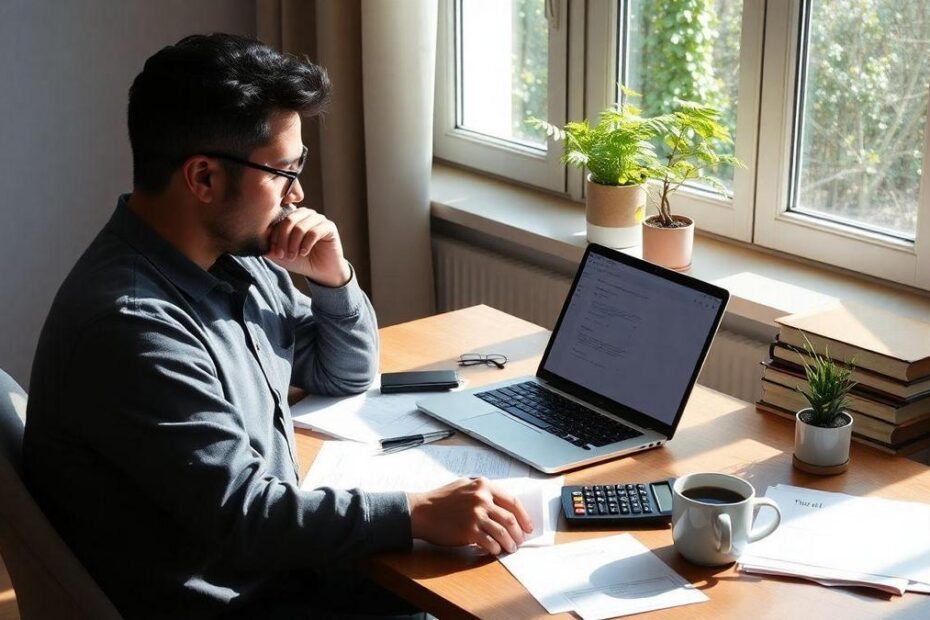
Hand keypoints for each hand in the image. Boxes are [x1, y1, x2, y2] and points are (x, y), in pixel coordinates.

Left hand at [265, 207, 351, 286]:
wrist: (321, 272)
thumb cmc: (301, 261)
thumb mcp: (281, 255)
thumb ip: (269, 246)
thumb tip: (257, 239)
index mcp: (293, 216)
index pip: (279, 219)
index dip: (274, 235)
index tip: (273, 252)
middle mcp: (306, 214)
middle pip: (289, 219)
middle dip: (283, 239)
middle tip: (282, 254)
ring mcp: (318, 219)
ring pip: (300, 226)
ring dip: (294, 244)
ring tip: (293, 255)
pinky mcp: (329, 227)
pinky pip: (314, 232)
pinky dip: (306, 244)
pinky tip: (304, 253)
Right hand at [407, 477, 533, 554]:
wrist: (420, 511)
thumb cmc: (441, 499)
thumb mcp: (464, 485)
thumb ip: (482, 491)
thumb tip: (503, 506)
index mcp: (483, 485)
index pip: (513, 501)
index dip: (524, 516)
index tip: (528, 526)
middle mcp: (482, 498)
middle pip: (510, 518)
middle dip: (519, 533)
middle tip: (520, 541)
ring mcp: (475, 515)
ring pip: (503, 532)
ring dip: (510, 543)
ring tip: (511, 548)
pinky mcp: (468, 530)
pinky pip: (490, 543)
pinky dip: (496, 549)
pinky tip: (495, 551)